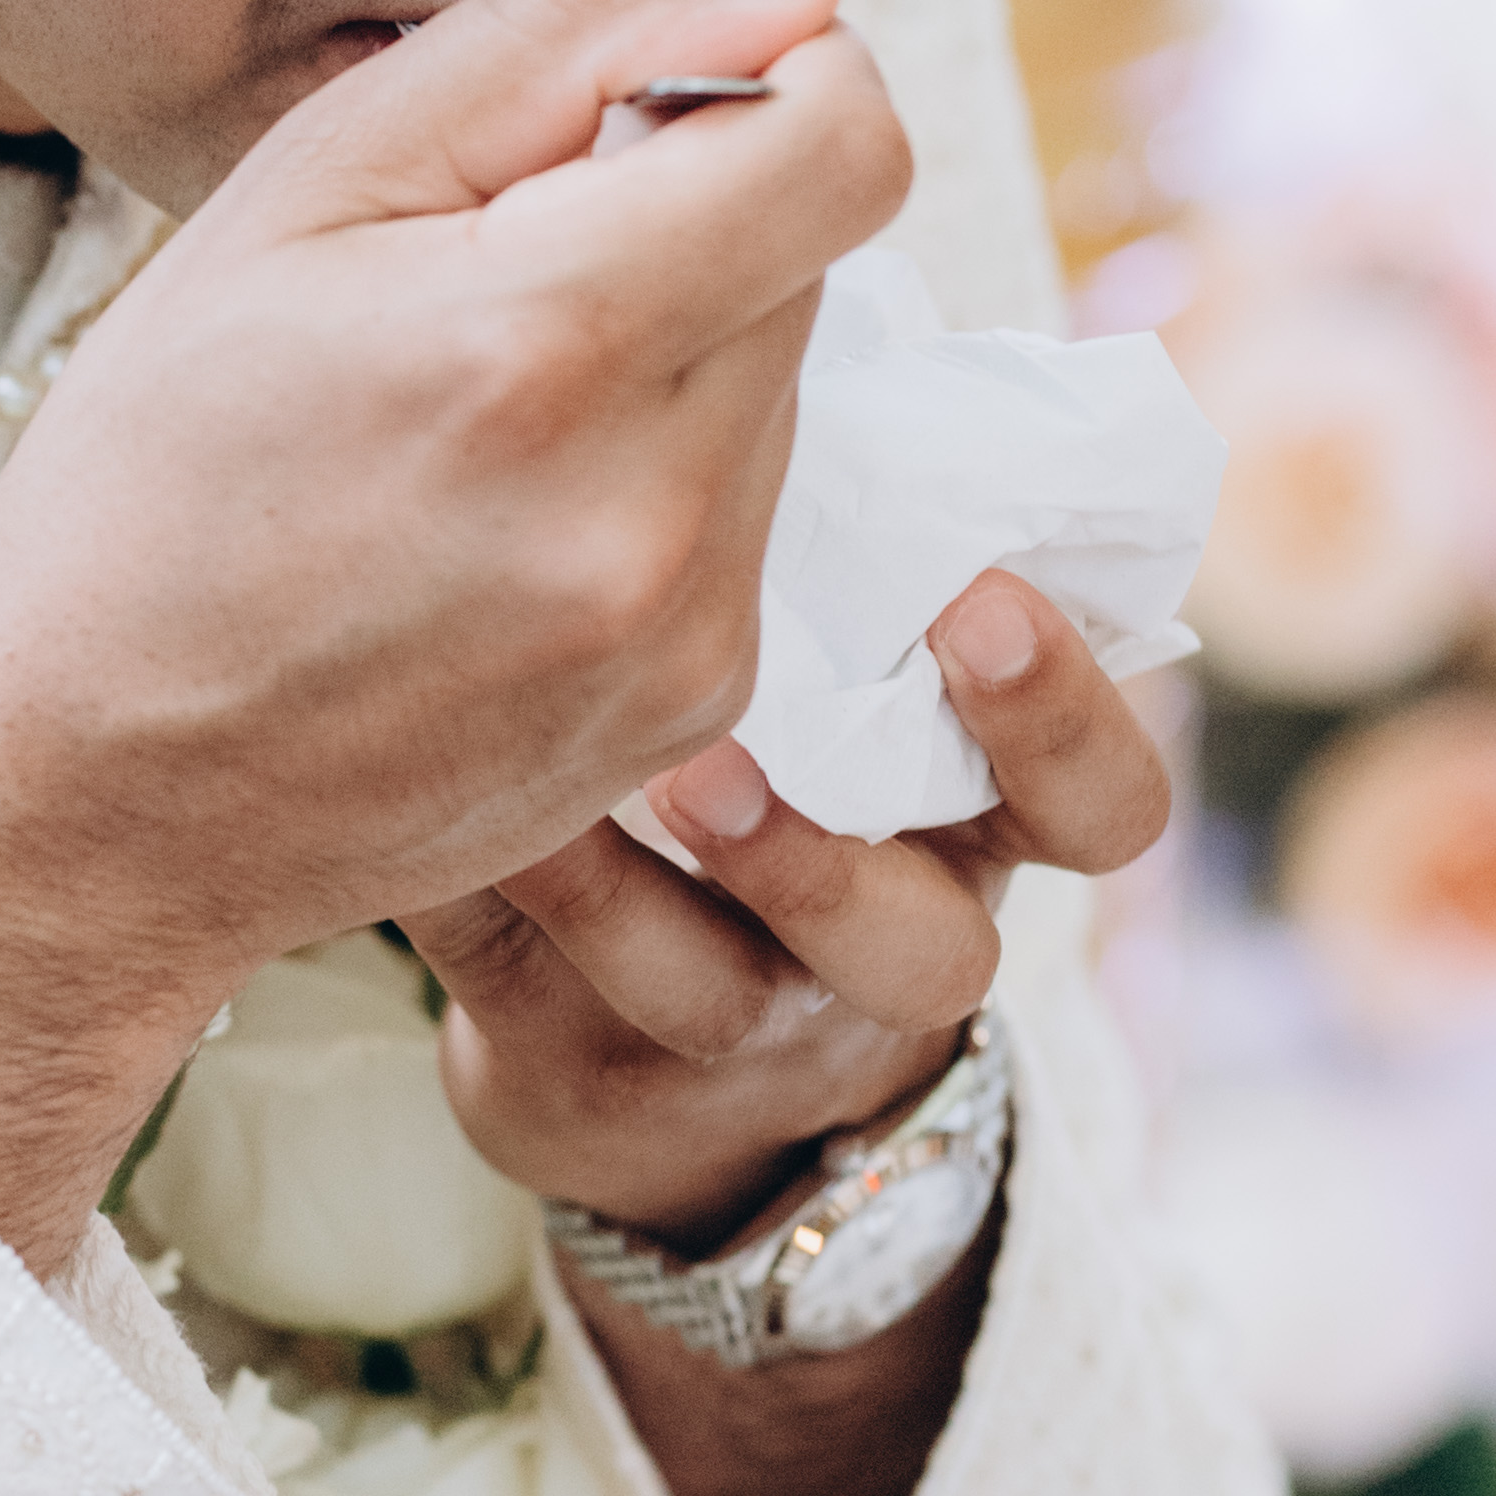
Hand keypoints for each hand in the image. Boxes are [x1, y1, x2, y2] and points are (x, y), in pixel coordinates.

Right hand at [0, 0, 909, 1269]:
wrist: (85, 791)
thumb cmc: (151, 468)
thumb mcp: (298, 191)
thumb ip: (556, 49)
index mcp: (544, 341)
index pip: (845, 145)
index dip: (782, 79)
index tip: (663, 99)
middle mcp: (654, 505)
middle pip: (808, 258)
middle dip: (685, 223)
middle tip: (483, 279)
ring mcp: (686, 627)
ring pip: (776, 387)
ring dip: (668, 358)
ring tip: (466, 424)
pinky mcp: (693, 708)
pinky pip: (744, 519)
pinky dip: (648, 484)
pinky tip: (487, 530)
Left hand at [404, 580, 1169, 1495]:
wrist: (687, 1111)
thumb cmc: (788, 841)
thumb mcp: (891, 756)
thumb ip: (883, 605)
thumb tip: (933, 384)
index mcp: (985, 861)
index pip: (1098, 813)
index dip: (1059, 718)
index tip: (988, 598)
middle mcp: (884, 974)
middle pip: (902, 944)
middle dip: (810, 851)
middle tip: (713, 748)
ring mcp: (719, 1048)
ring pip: (676, 978)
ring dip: (594, 864)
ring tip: (520, 760)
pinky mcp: (551, 1079)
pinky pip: (495, 975)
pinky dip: (442, 873)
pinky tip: (396, 778)